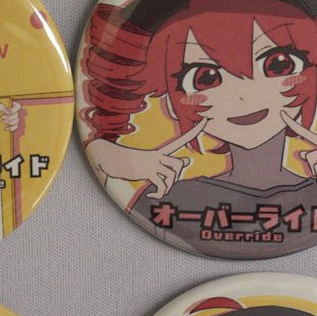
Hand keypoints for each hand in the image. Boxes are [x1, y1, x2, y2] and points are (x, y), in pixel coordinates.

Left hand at [0, 101, 21, 132]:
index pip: (16, 106)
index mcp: (5, 106)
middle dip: (10, 116)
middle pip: (17, 114)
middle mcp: (8, 112)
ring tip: (2, 122)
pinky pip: (15, 126)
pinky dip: (12, 128)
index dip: (16, 107)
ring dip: (10, 122)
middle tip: (1, 117)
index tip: (12, 110)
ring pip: (17, 120)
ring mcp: (8, 119)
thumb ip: (4, 107)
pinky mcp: (8, 125)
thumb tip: (10, 113)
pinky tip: (5, 128)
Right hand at [84, 121, 206, 197]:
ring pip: (172, 176)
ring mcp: (153, 163)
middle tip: (165, 182)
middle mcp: (158, 155)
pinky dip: (159, 194)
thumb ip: (168, 161)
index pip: (182, 138)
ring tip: (157, 190)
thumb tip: (187, 161)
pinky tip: (151, 195)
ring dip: (166, 187)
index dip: (195, 131)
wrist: (110, 159)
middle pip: (179, 165)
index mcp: (160, 151)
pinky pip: (161, 186)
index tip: (206, 120)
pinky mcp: (147, 172)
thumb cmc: (129, 161)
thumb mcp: (150, 160)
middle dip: (176, 176)